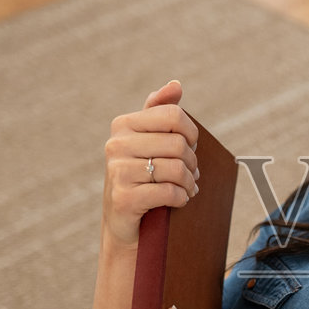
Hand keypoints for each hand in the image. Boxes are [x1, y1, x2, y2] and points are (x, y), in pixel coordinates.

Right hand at [103, 80, 201, 249]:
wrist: (125, 223)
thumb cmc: (142, 178)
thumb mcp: (150, 142)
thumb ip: (161, 111)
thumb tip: (176, 85)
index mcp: (123, 125)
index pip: (174, 116)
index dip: (191, 134)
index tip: (189, 148)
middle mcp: (116, 145)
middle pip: (178, 144)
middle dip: (192, 162)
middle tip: (190, 174)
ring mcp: (117, 172)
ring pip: (176, 169)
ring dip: (189, 183)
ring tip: (187, 188)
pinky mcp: (123, 198)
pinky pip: (168, 192)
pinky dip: (181, 198)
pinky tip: (178, 201)